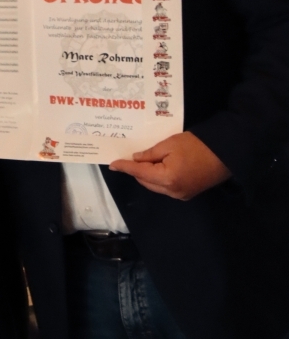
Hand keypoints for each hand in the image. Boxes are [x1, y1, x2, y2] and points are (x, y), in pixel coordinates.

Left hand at [109, 131, 230, 200]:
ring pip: (155, 186)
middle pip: (146, 182)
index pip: (139, 173)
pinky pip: (166, 187)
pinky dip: (159, 178)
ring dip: (148, 175)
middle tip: (131, 157)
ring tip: (144, 160)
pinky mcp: (188, 194)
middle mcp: (172, 192)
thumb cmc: (197, 145)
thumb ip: (150, 153)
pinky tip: (158, 166)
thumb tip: (136, 159)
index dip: (125, 167)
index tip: (112, 164)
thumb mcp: (170, 144)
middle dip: (137, 171)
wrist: (225, 154)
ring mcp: (181, 195)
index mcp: (166, 179)